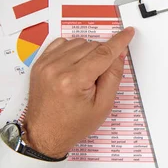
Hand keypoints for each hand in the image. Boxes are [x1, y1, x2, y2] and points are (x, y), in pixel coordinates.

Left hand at [23, 27, 134, 158]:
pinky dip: (72, 49)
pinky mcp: (40, 63)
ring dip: (87, 53)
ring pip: (78, 42)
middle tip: (98, 78)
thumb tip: (118, 55)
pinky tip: (74, 64)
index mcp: (74, 81)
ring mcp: (46, 64)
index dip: (119, 42)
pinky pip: (62, 42)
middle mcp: (57, 69)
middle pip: (92, 46)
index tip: (128, 33)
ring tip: (85, 74)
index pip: (103, 53)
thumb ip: (113, 77)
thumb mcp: (103, 106)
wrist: (44, 134)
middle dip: (102, 57)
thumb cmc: (72, 125)